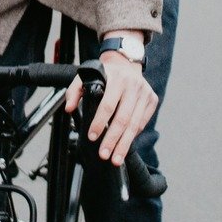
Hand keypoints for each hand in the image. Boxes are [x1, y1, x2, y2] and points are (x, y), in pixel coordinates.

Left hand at [65, 50, 158, 165]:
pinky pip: (142, 123)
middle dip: (113, 139)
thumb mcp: (86, 75)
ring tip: (115, 159)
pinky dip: (133, 136)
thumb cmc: (104, 73)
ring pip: (134, 124)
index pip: (108, 104)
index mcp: (117, 78)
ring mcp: (145, 93)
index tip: (92, 137)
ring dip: (124, 144)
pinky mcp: (152, 100)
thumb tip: (69, 109)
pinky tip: (124, 146)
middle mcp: (133, 85)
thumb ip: (74, 91)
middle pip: (123, 118)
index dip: (100, 122)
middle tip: (104, 155)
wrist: (126, 63)